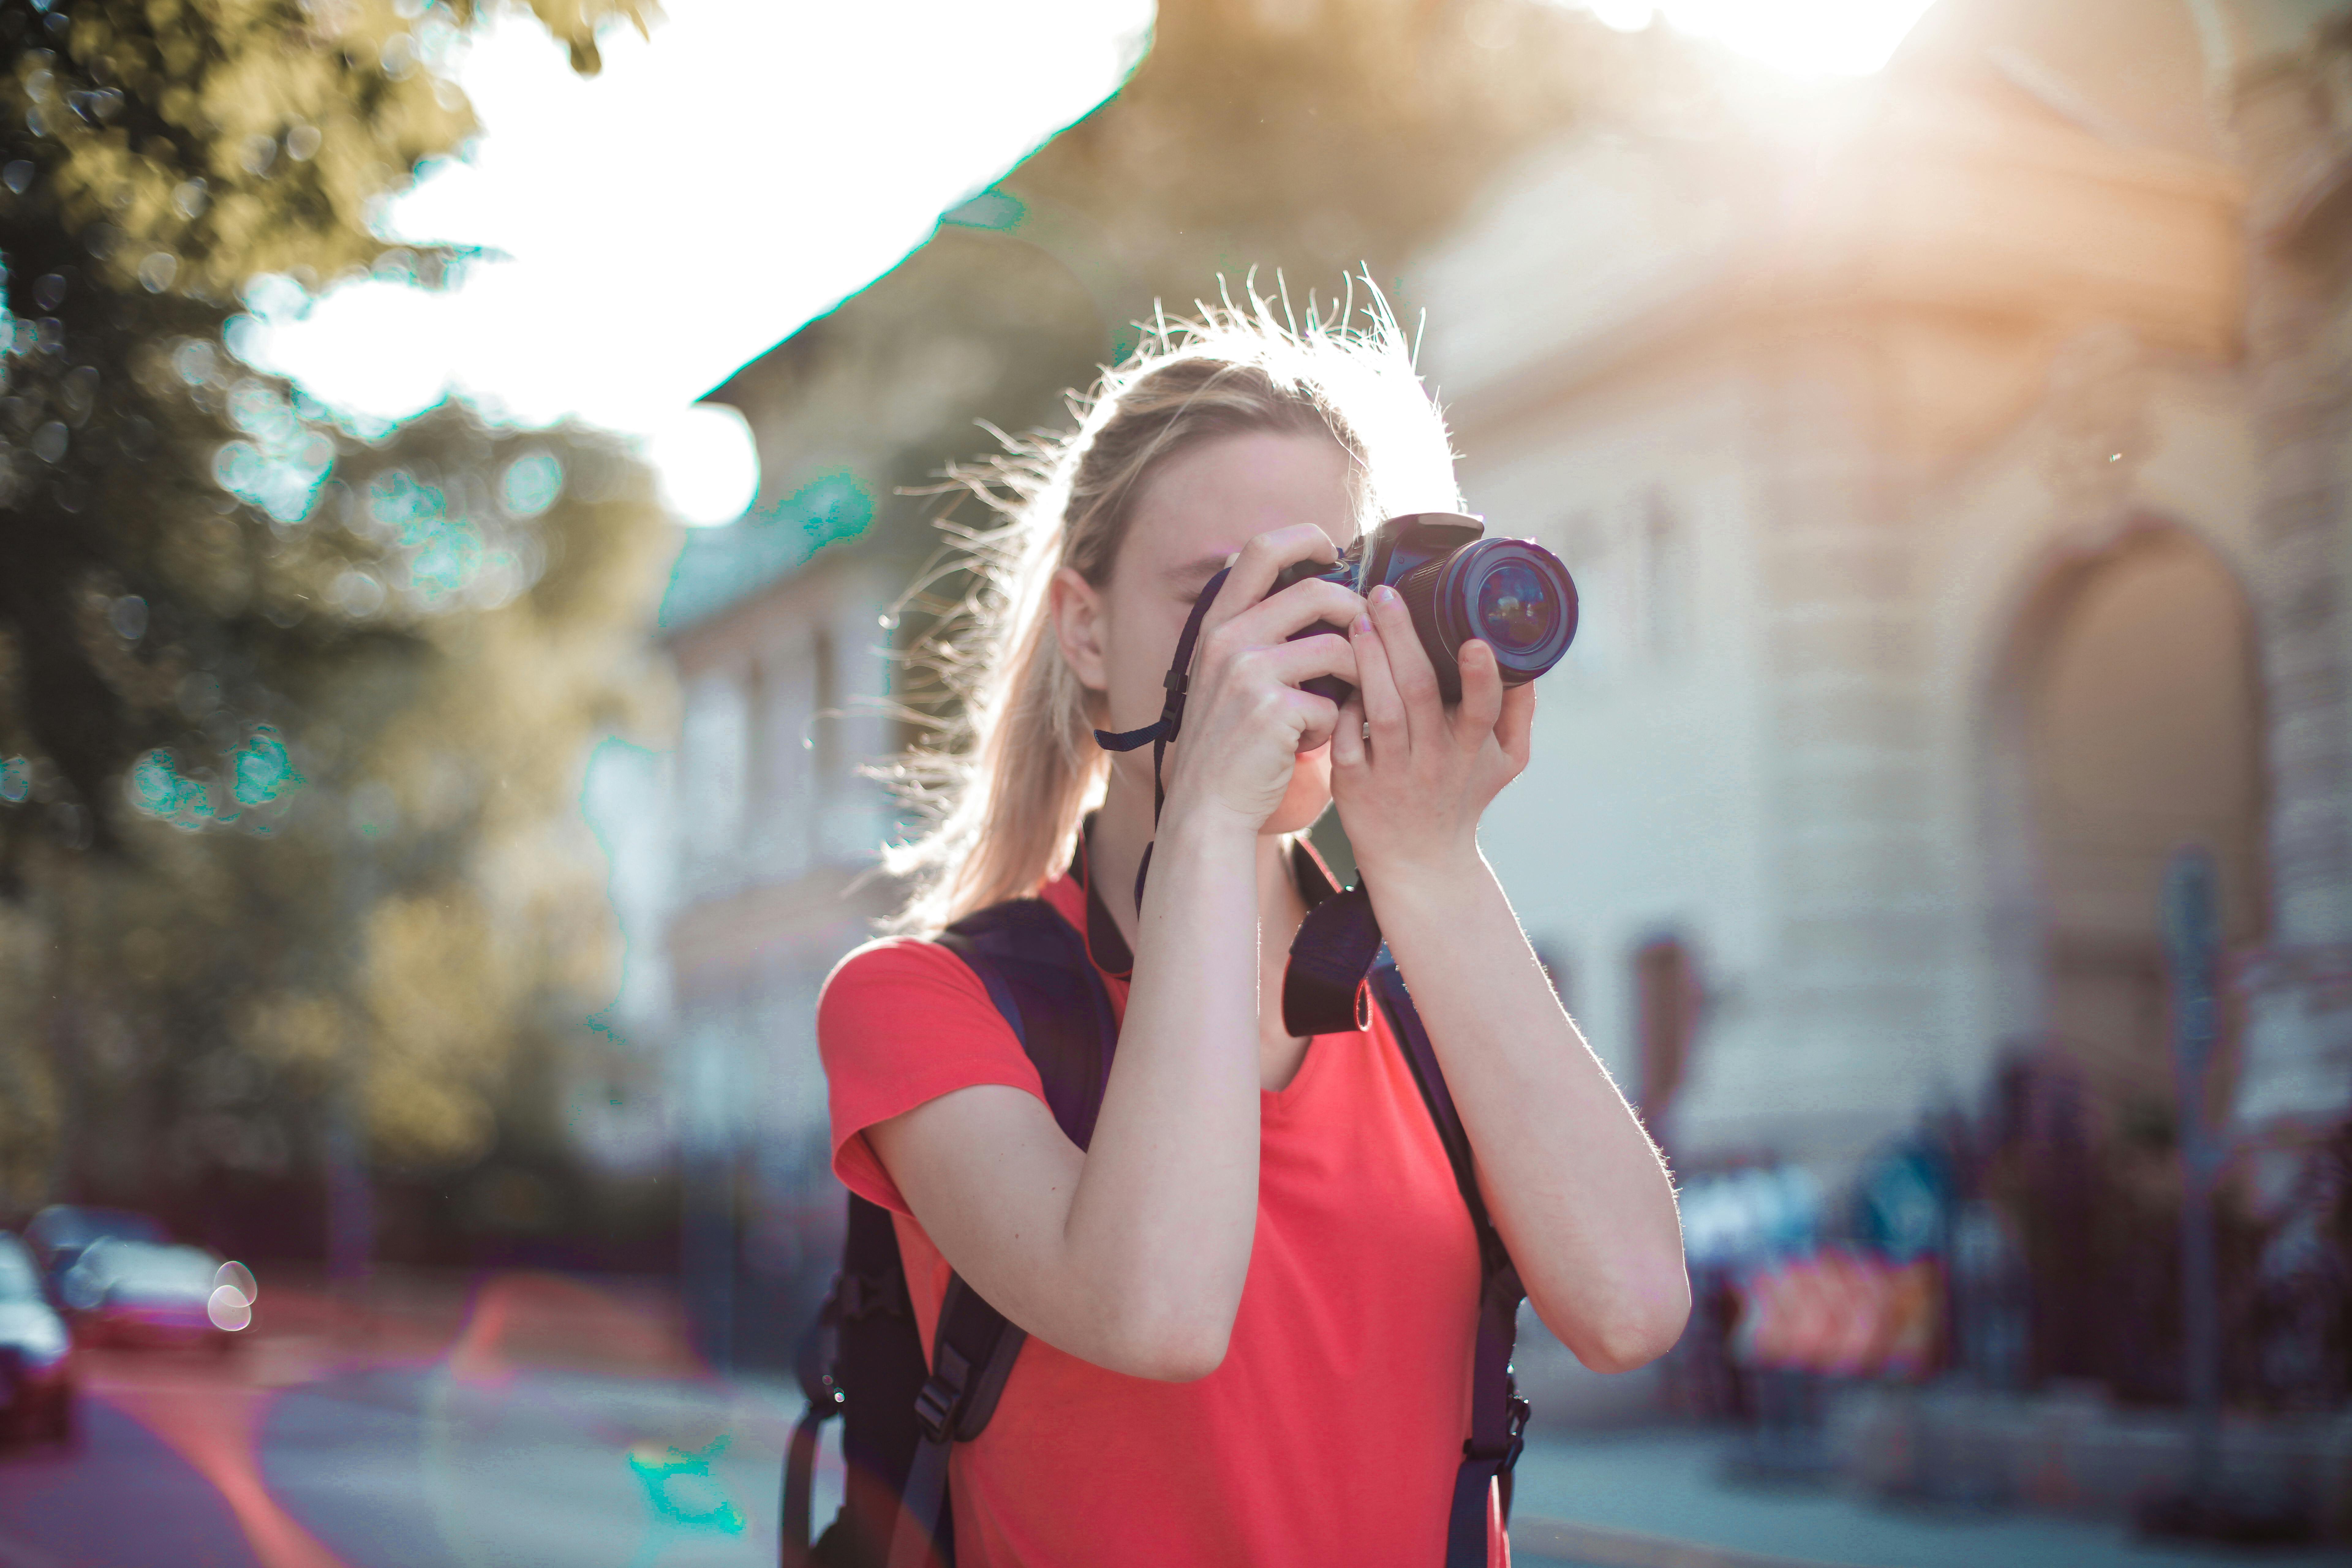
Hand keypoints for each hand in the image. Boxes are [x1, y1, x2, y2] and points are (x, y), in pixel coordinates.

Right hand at [1159, 525, 1365, 833]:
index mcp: (1219, 624)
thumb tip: (1317, 590)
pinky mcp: (1272, 709)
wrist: (1208, 806)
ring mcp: (1247, 672)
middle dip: (1357, 612)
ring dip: (1355, 677)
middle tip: (1369, 638)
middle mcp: (1228, 639)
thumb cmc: (1231, 743)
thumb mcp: (1227, 676)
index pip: (1260, 549)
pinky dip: (1331, 726)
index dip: (1305, 538)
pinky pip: (1332, 703)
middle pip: (1317, 591)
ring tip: (1340, 703)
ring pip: (1338, 647)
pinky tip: (1310, 742)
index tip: (1333, 552)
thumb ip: (1258, 634)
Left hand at [1329, 582, 1533, 884]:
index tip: (1474, 641)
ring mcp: (1393, 774)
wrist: (1421, 862)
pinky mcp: (1354, 786)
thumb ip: (1520, 711)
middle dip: (1402, 639)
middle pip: (1419, 694)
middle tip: (1385, 594)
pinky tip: (1338, 674)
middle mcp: (1434, 761)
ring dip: (1369, 662)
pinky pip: (1346, 740)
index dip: (1480, 677)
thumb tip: (1529, 658)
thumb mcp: (1506, 761)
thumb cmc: (1463, 797)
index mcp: (1472, 749)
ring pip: (1380, 711)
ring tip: (1359, 620)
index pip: (1482, 710)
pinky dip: (1342, 708)